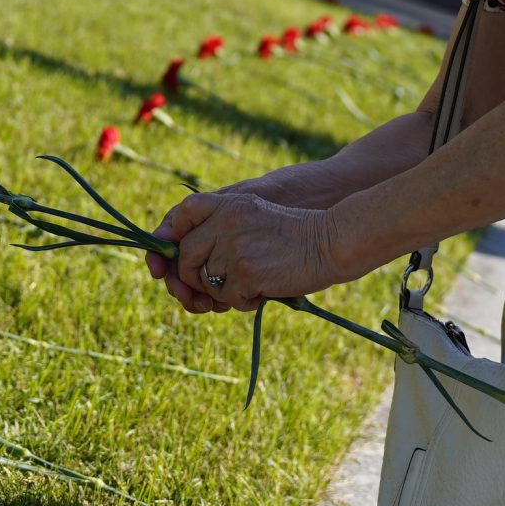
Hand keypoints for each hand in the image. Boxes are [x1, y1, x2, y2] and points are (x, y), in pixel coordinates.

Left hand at [147, 193, 345, 314]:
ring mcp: (234, 249)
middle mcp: (225, 223)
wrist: (332, 241)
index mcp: (228, 204)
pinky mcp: (245, 273)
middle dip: (196, 276)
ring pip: (206, 281)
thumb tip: (185, 258)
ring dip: (224, 291)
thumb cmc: (298, 232)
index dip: (172, 236)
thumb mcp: (256, 213)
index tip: (172, 256)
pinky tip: (263, 292)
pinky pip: (228, 297)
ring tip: (252, 283)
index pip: (183, 214)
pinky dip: (243, 301)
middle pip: (187, 257)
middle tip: (219, 283)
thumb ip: (223, 226)